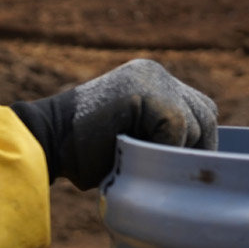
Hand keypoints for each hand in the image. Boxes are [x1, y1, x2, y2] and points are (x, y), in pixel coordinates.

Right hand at [10, 59, 217, 189]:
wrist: (43, 142)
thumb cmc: (79, 154)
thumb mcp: (130, 141)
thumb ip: (159, 140)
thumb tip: (198, 166)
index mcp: (151, 81)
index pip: (197, 112)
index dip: (194, 144)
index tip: (179, 169)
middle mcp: (156, 73)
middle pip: (205, 115)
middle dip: (194, 149)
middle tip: (171, 174)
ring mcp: (152, 78)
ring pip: (197, 123)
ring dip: (178, 151)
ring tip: (148, 166)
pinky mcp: (146, 91)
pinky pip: (179, 127)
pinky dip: (167, 150)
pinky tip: (141, 159)